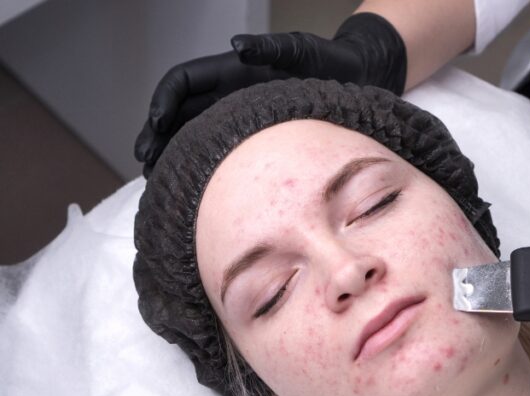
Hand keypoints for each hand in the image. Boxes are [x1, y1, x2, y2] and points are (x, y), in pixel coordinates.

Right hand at [134, 13, 405, 176]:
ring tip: (159, 183)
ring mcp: (240, 116)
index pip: (183, 81)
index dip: (163, 100)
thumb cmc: (332, 59)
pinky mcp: (255, 138)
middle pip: (178, 112)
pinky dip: (202, 168)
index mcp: (232, 70)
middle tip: (146, 163)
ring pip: (193, 136)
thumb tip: (238, 45)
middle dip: (157, 136)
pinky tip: (195, 191)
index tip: (156, 124)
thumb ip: (272, 48)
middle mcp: (229, 92)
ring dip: (173, 156)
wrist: (359, 77)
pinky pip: (220, 153)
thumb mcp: (302, 49)